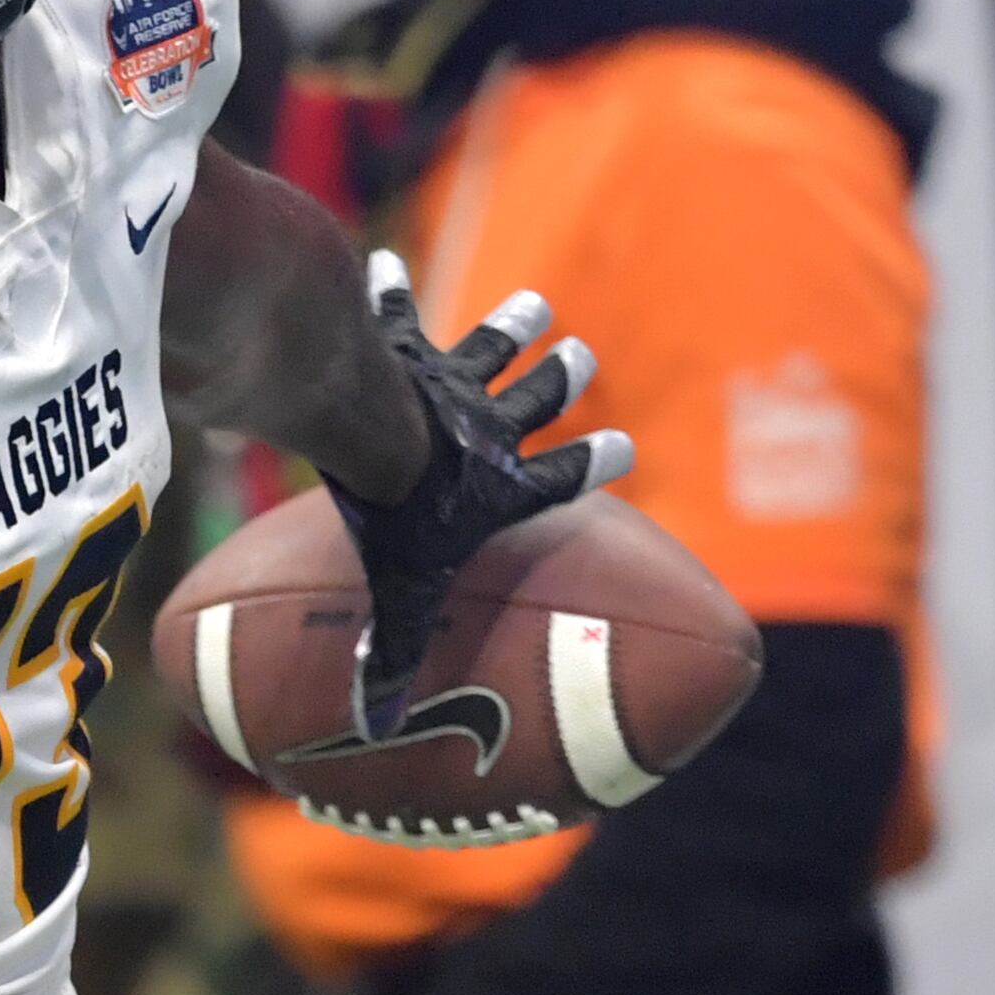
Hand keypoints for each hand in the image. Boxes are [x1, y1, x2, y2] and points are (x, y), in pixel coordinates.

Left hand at [328, 251, 630, 735]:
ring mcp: (450, 382)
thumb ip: (392, 661)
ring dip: (513, 326)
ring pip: (491, 348)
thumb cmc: (397, 521)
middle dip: (563, 380)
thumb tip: (372, 730)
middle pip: (539, 401)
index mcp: (502, 486)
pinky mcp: (405, 349)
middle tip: (582, 357)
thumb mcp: (402, 596)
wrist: (370, 435)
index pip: (564, 480)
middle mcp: (488, 428)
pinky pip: (398, 316)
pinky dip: (389, 292)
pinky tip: (378, 264)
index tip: (624, 448)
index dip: (596, 464)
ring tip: (536, 304)